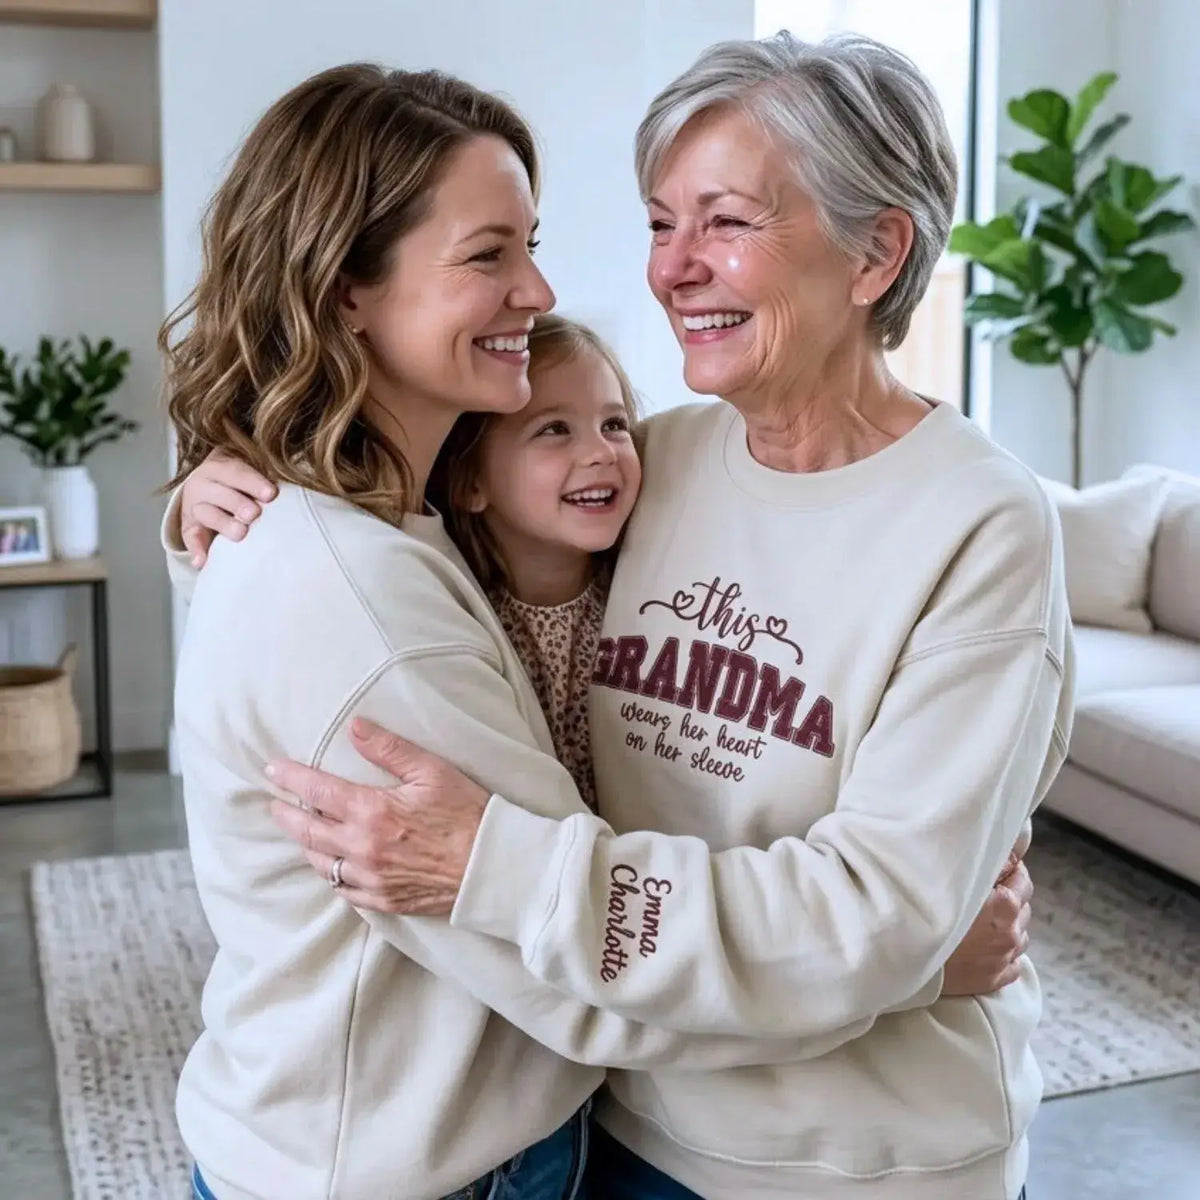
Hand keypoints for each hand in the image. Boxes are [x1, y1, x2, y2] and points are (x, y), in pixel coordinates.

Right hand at [180, 449, 275, 566]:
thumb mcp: (247, 471)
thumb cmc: (241, 481)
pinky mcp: (189, 526)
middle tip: (254, 514)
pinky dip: (196, 549)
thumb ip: (263, 478)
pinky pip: (190, 537)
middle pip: (219, 492)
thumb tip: (295, 483)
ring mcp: (195, 506)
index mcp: (219, 466)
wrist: (209, 485)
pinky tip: (202, 561)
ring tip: (240, 533)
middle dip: (237, 502)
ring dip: (223, 523)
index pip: (235, 471)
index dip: (253, 482)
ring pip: (206, 513)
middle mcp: (203, 483)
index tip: (271, 494)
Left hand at [266, 718, 487, 914]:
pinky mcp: (383, 901)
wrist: (491, 868)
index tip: (273, 768)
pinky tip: (331, 865)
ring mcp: (370, 879)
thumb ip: (389, 749)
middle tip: (275, 803)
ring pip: (320, 863)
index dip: (291, 777)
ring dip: (305, 844)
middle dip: (286, 814)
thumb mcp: (432, 770)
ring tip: (301, 831)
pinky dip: (330, 874)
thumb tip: (354, 726)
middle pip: (307, 830)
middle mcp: (361, 848)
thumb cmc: (467, 813)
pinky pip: (342, 890)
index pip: (316, 790)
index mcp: (371, 811)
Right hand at [941, 834, 1033, 996]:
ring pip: (1020, 935)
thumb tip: (1008, 856)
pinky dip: (1004, 953)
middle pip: (1023, 908)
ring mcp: (1004, 958)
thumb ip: (987, 865)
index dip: (1010, 872)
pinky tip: (987, 947)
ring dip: (1008, 926)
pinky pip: (1012, 964)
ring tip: (984, 922)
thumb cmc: (926, 910)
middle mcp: (1011, 932)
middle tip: (986, 895)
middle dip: (1010, 898)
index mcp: (1005, 904)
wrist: (907, 955)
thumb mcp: (955, 878)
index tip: (997, 871)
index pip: (1022, 880)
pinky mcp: (994, 979)